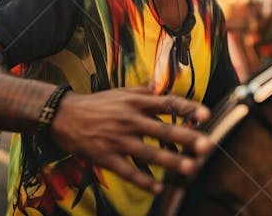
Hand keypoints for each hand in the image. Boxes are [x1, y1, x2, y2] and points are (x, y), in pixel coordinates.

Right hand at [50, 87, 212, 193]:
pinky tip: (159, 187)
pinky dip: (143, 181)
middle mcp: (129, 120)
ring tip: (191, 168)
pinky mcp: (107, 158)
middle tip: (207, 146)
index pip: (167, 104)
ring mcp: (118, 140)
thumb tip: (164, 84)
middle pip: (163, 130)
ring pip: (149, 153)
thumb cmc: (97, 103)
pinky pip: (128, 171)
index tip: (207, 115)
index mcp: (135, 103)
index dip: (188, 108)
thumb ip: (144, 90)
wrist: (64, 116)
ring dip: (171, 161)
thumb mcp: (121, 92)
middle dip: (187, 138)